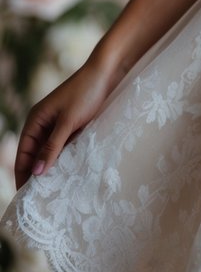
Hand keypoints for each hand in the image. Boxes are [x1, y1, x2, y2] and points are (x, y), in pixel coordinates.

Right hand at [14, 58, 121, 190]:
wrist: (106, 73)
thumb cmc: (85, 94)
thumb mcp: (68, 122)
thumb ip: (53, 147)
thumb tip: (36, 172)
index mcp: (35, 120)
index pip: (23, 152)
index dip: (22, 173)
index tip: (24, 194)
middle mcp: (43, 123)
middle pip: (34, 154)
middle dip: (35, 173)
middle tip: (39, 198)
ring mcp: (57, 124)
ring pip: (49, 151)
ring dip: (50, 167)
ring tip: (52, 190)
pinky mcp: (72, 125)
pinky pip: (62, 146)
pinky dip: (63, 158)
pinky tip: (67, 172)